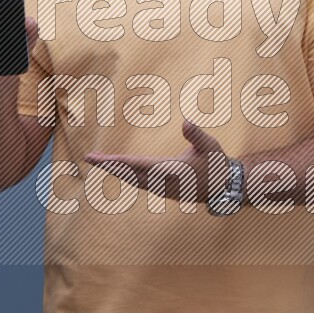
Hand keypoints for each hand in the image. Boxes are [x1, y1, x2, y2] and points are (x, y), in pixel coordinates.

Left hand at [83, 120, 230, 203]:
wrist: (224, 187)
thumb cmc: (217, 164)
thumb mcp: (211, 146)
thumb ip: (197, 135)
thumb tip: (185, 121)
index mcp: (170, 171)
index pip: (137, 166)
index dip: (117, 162)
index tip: (101, 159)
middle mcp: (162, 183)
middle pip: (129, 175)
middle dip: (108, 167)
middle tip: (89, 158)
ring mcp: (162, 189)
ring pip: (132, 181)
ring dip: (115, 172)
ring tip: (99, 162)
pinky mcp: (164, 191)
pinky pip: (139, 184)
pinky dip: (126, 176)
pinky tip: (118, 171)